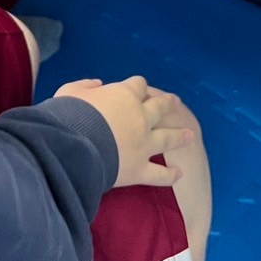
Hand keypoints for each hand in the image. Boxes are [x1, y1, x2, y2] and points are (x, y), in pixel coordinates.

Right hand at [54, 77, 194, 188]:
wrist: (73, 147)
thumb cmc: (69, 115)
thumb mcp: (70, 91)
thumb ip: (86, 86)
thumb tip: (98, 85)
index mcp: (124, 95)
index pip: (138, 85)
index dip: (138, 86)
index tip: (138, 88)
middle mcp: (140, 117)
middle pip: (159, 107)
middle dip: (167, 103)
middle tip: (175, 102)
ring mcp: (143, 144)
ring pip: (167, 138)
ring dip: (179, 136)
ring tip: (190, 135)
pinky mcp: (140, 169)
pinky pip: (159, 174)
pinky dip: (170, 174)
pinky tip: (179, 173)